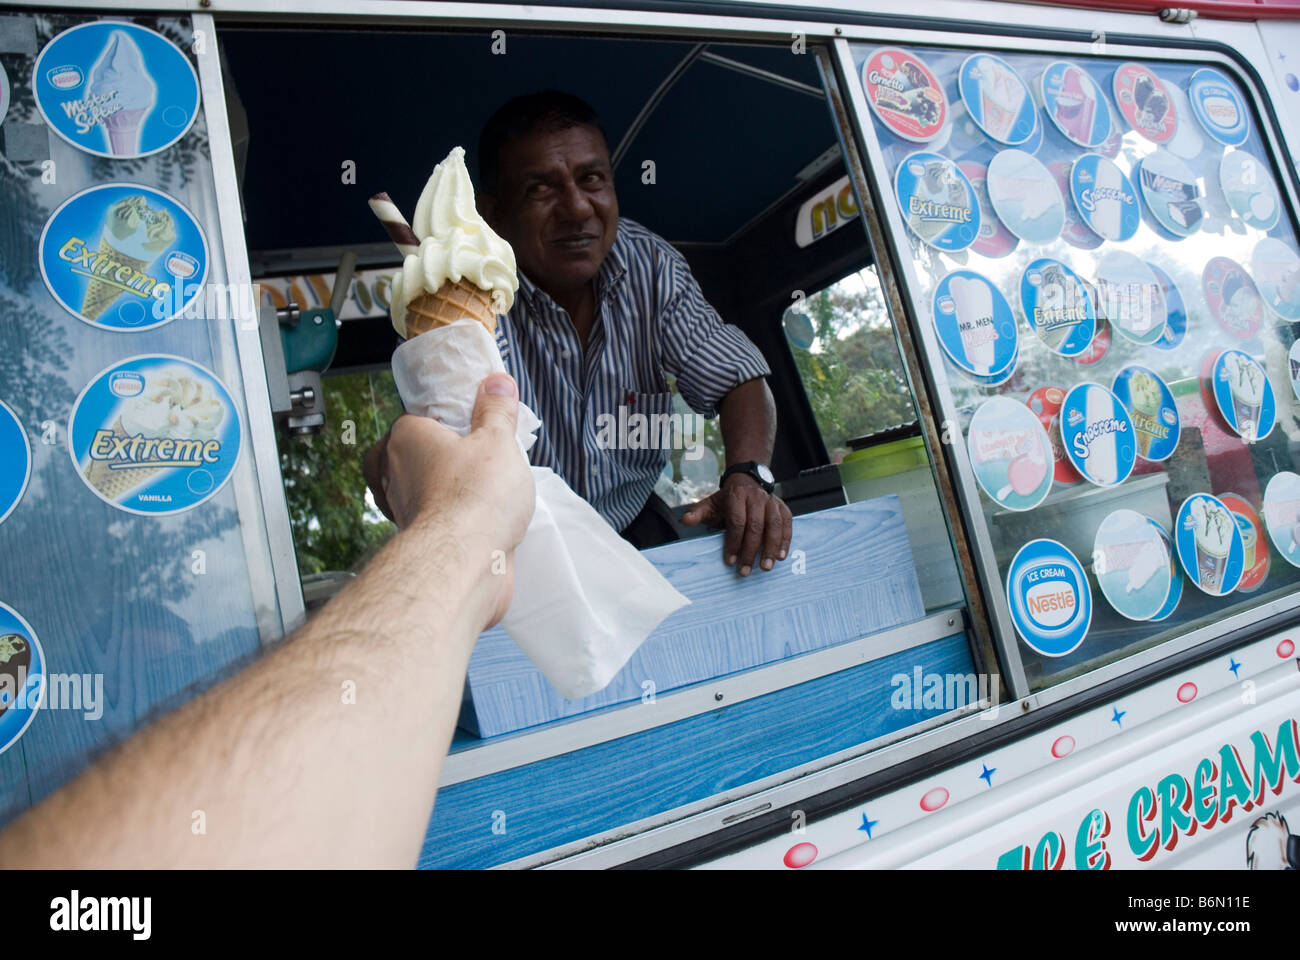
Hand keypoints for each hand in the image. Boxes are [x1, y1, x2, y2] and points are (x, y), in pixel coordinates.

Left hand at [363, 374, 534, 623]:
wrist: (466, 563)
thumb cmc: (473, 500)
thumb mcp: (498, 440)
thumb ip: (497, 411)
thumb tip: (496, 384)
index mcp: (406, 438)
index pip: (419, 418)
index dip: (449, 421)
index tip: (475, 424)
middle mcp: (396, 474)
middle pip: (421, 456)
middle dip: (448, 458)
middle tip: (483, 457)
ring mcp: (405, 511)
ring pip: (428, 490)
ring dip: (453, 492)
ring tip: (490, 491)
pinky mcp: (422, 542)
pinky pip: (440, 522)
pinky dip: (458, 521)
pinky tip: (487, 522)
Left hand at [680, 474, 791, 575]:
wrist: (747, 481)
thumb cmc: (727, 500)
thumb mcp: (710, 504)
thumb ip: (698, 513)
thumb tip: (685, 521)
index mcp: (737, 496)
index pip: (737, 522)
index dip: (733, 543)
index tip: (730, 561)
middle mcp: (756, 498)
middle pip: (756, 526)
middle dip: (751, 550)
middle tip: (746, 570)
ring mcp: (772, 502)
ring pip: (775, 525)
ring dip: (771, 548)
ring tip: (766, 567)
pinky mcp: (783, 508)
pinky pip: (787, 524)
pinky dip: (786, 540)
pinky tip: (781, 556)